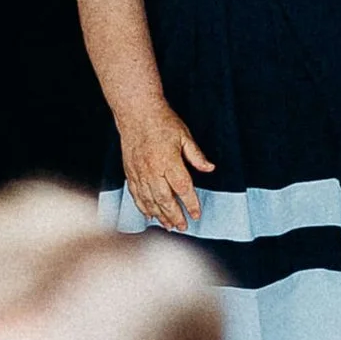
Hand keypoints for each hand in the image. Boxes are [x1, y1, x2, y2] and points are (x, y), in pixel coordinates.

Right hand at [118, 100, 213, 230]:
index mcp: (168, 161)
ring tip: (169, 226)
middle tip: (183, 227)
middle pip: (165, 200)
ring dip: (160, 215)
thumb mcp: (185, 136)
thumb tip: (210, 168)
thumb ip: (196, 155)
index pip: (183, 188)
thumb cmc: (162, 122)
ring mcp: (139, 172)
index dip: (190, 204)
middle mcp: (152, 170)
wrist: (136, 112)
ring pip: (150, 200)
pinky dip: (143, 207)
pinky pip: (136, 195)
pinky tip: (149, 215)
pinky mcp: (130, 172)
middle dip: (175, 216)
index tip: (196, 214)